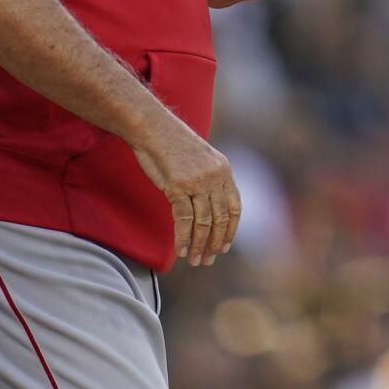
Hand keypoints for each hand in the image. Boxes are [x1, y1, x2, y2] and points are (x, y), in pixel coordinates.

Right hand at [131, 111, 240, 266]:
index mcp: (224, 170)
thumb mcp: (201, 159)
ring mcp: (197, 182)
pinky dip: (183, 238)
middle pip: (221, 218)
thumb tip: (210, 205)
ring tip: (195, 260)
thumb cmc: (173, 144)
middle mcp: (215, 177)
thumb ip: (210, 180)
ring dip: (200, 245)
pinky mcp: (178, 187)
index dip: (231, 230)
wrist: (153, 128)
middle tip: (208, 260)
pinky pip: (184, 220)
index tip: (224, 246)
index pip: (235, 207)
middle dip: (215, 243)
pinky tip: (181, 250)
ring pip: (204, 223)